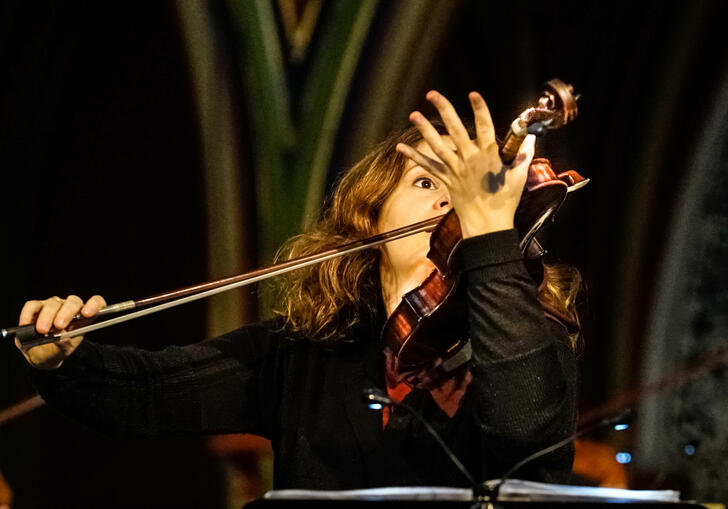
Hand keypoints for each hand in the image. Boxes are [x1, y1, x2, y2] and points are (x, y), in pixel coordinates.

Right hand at [15, 294, 105, 369]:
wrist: (41, 356)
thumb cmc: (57, 351)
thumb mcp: (63, 352)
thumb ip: (65, 346)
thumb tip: (62, 338)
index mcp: (83, 318)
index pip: (97, 303)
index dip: (94, 305)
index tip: (87, 313)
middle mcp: (70, 309)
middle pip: (73, 302)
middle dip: (66, 313)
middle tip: (59, 326)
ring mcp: (53, 305)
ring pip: (53, 303)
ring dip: (47, 317)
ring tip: (41, 331)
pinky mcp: (36, 307)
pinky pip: (33, 305)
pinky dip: (28, 314)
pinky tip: (26, 324)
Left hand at [396, 90, 534, 237]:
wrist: (487, 226)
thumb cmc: (504, 203)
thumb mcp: (518, 177)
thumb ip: (524, 156)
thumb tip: (532, 139)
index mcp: (489, 156)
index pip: (485, 126)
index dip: (479, 109)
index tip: (473, 94)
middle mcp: (469, 159)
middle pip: (455, 129)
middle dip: (444, 109)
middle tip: (432, 94)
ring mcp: (456, 169)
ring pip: (438, 145)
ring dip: (425, 129)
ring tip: (414, 114)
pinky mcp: (447, 180)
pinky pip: (428, 166)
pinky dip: (415, 156)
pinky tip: (401, 148)